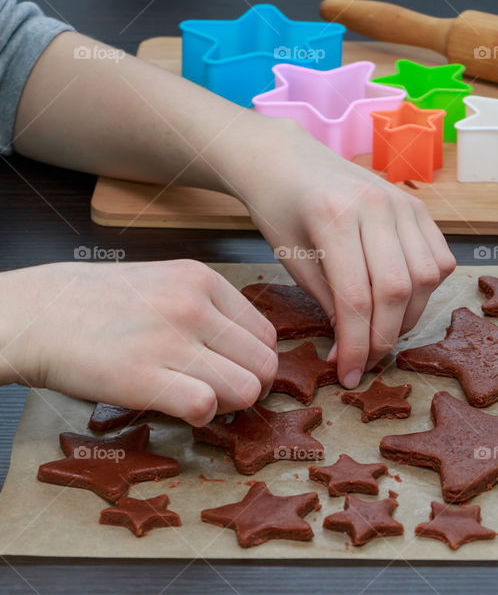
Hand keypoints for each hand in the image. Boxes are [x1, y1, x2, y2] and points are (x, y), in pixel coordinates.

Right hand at [0, 260, 277, 425]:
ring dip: (228, 405)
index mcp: (202, 279)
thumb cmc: (93, 303)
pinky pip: (206, 406)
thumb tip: (244, 349)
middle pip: (265, 364)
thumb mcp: (161, 282)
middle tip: (221, 394)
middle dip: (250, 387)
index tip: (233, 373)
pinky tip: (180, 409)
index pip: (265, 333)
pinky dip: (200, 417)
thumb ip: (205, 308)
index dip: (254, 362)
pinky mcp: (143, 376)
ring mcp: (170, 340)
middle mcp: (194, 305)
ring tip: (200, 401)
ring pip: (247, 388)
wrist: (33, 313)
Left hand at [234, 119, 455, 388]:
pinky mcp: (418, 206)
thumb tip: (355, 346)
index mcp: (333, 217)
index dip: (354, 344)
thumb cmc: (281, 210)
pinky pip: (439, 259)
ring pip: (426, 277)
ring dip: (408, 317)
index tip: (346, 373)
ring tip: (381, 332)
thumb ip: (329, 300)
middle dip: (383, 337)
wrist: (288, 161)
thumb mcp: (292, 259)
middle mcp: (375, 206)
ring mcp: (403, 203)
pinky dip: (427, 289)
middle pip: (396, 290)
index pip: (356, 297)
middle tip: (364, 362)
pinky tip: (401, 301)